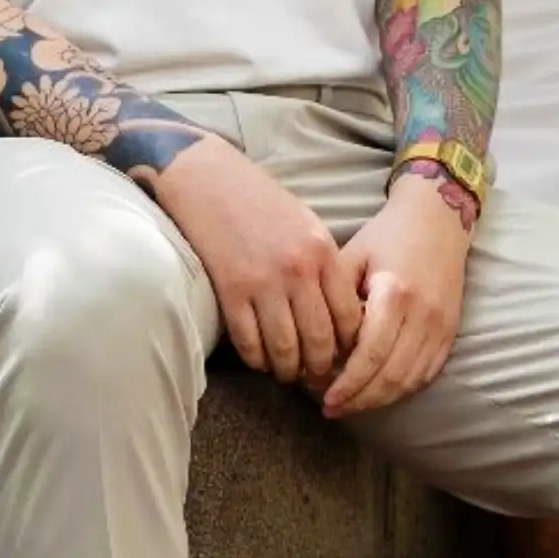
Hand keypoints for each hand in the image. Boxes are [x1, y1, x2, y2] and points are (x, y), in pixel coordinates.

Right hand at [153, 134, 362, 386]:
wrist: (209, 180)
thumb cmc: (260, 201)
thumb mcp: (307, 225)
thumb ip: (325, 265)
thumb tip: (339, 312)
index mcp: (323, 252)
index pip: (348, 317)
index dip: (350, 347)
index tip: (344, 358)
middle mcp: (298, 271)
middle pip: (320, 340)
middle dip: (321, 368)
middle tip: (318, 377)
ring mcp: (263, 284)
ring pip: (285, 349)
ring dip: (288, 370)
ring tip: (288, 374)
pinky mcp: (230, 292)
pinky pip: (249, 343)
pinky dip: (257, 359)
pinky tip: (260, 360)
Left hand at [320, 171, 472, 419]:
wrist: (438, 219)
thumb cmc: (386, 236)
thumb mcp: (350, 256)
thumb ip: (334, 300)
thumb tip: (317, 348)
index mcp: (394, 293)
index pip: (370, 354)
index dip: (346, 383)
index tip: (323, 397)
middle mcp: (423, 314)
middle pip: (390, 375)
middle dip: (358, 399)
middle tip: (331, 408)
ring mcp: (441, 325)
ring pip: (410, 380)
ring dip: (379, 400)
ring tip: (350, 406)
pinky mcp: (451, 331)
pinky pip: (427, 373)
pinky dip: (401, 390)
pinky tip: (379, 394)